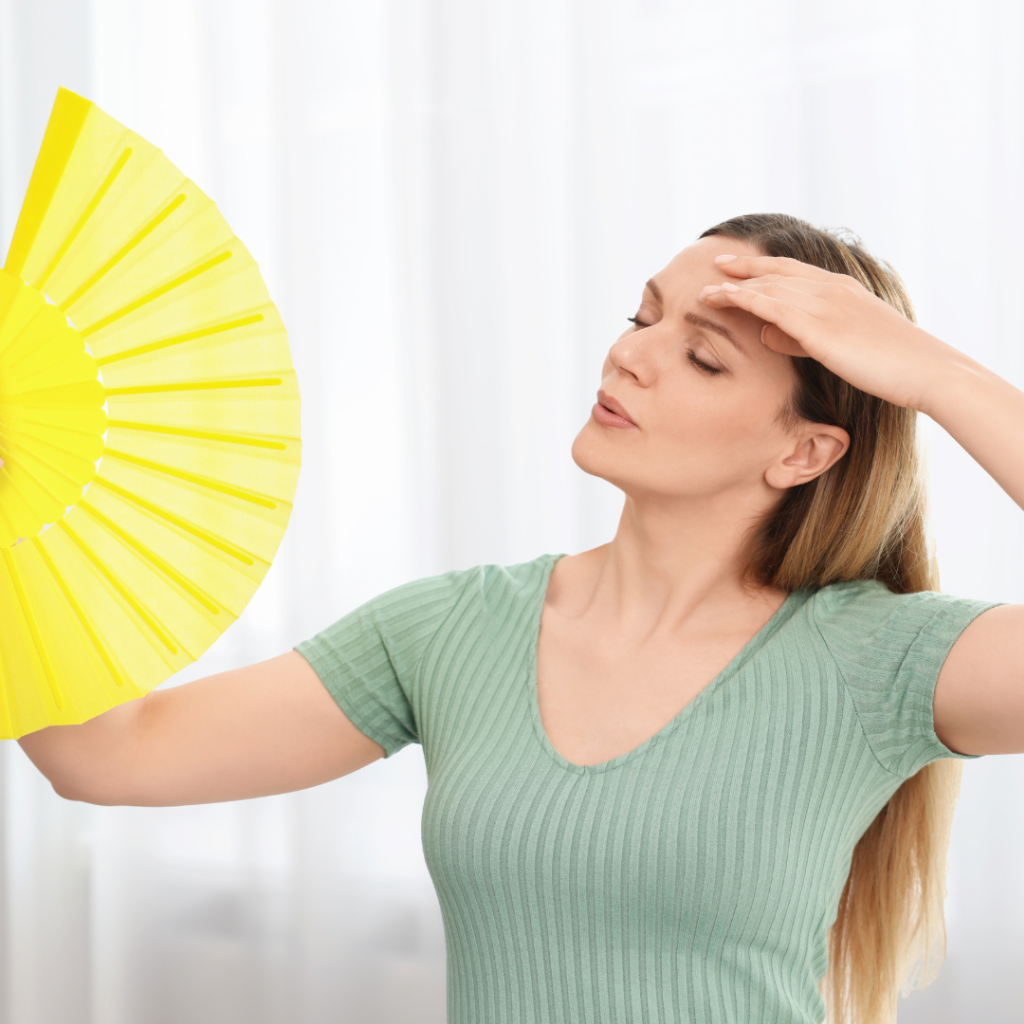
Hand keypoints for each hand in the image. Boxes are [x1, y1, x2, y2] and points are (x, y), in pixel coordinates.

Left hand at [698, 254, 962, 412]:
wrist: (925, 370)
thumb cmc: (890, 365)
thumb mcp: (843, 346)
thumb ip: (803, 337)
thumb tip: (768, 333)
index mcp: (842, 288)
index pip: (793, 270)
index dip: (762, 266)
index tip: (736, 264)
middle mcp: (830, 288)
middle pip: (776, 272)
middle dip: (742, 269)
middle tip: (715, 265)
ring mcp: (824, 303)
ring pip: (768, 286)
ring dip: (734, 285)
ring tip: (705, 290)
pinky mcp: (818, 325)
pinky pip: (769, 305)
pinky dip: (741, 298)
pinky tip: (720, 299)